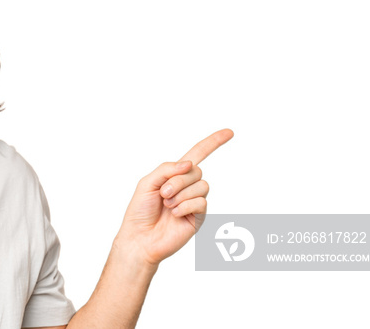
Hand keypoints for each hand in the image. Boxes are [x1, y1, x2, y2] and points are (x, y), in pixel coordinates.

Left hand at [117, 129, 233, 266]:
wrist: (140, 238)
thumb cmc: (140, 211)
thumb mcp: (148, 182)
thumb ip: (167, 169)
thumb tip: (189, 163)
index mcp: (175, 175)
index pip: (197, 154)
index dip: (213, 143)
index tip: (229, 132)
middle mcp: (187, 186)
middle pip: (197, 171)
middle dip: (178, 181)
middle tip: (163, 194)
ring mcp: (194, 201)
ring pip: (202, 186)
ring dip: (181, 194)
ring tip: (167, 205)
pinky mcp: (199, 217)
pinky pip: (201, 202)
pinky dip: (186, 206)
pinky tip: (175, 214)